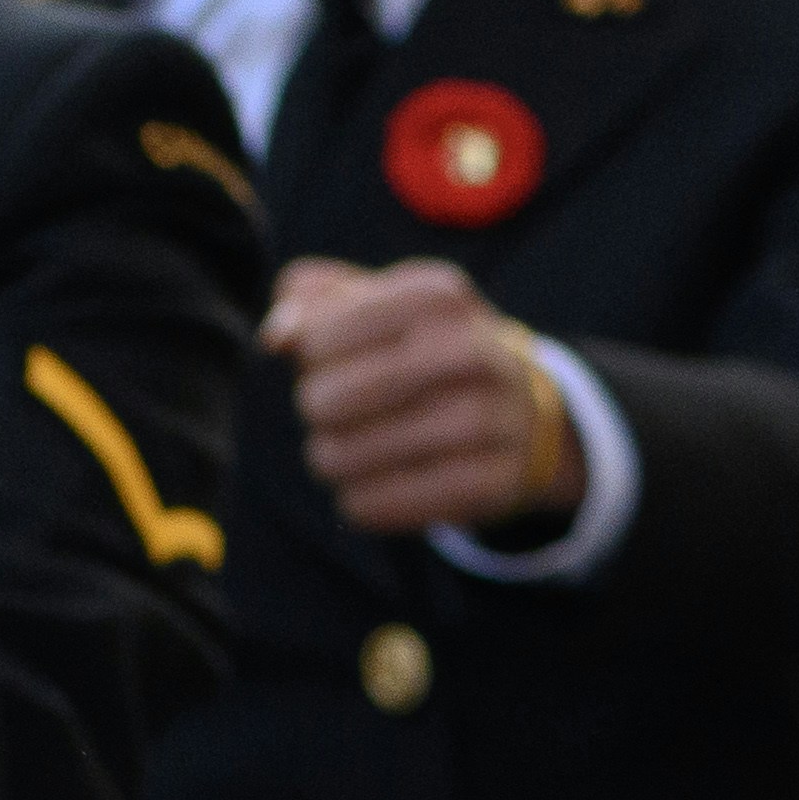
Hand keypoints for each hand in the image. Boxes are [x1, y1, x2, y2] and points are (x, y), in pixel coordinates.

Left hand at [263, 255, 581, 540]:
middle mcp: (473, 351)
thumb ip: (309, 302)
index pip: (319, 336)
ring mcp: (490, 420)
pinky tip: (366, 485)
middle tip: (331, 409)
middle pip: (327, 399)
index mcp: (438, 295)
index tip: (321, 359)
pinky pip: (383, 504)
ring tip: (344, 448)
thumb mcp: (375, 304)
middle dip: (314, 408)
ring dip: (331, 457)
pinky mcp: (491, 483)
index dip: (305, 356)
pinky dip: (360, 500)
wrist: (522, 410)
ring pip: (348, 457)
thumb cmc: (421, 348)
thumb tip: (276, 337)